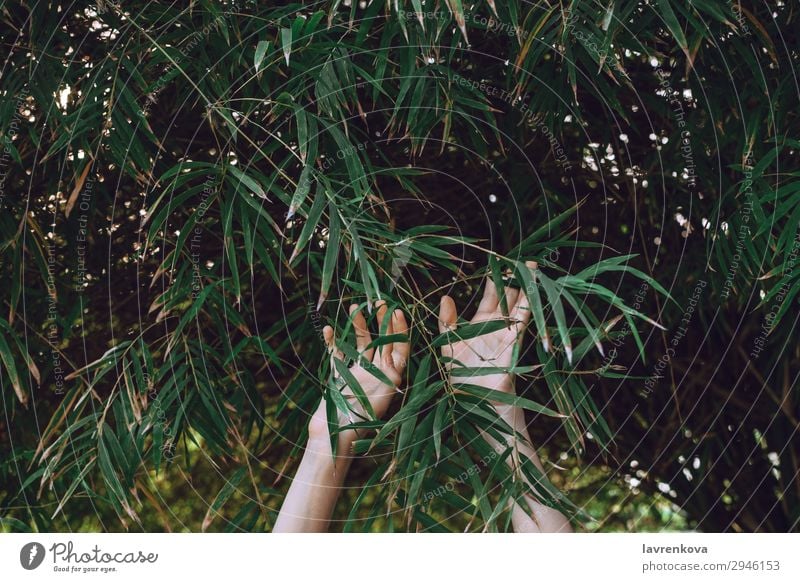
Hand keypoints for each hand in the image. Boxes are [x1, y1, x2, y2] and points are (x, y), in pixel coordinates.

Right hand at [309, 301, 408, 438]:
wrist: (332, 440)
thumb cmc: (358, 424)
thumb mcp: (379, 400)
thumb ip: (387, 381)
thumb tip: (397, 364)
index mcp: (392, 379)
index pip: (400, 349)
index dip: (400, 330)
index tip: (396, 312)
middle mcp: (378, 374)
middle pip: (383, 341)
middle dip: (381, 321)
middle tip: (379, 301)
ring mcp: (358, 373)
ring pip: (361, 344)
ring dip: (358, 326)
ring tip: (354, 307)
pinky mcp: (340, 376)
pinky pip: (337, 354)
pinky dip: (334, 341)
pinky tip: (330, 329)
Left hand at [438, 261, 536, 394]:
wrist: (473, 401)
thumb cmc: (459, 376)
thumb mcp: (448, 345)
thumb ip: (447, 322)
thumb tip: (446, 297)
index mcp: (480, 323)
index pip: (491, 296)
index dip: (495, 280)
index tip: (498, 261)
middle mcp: (497, 327)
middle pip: (509, 298)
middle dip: (515, 279)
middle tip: (522, 260)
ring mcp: (507, 336)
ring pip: (519, 308)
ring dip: (526, 290)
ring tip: (533, 270)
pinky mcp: (512, 348)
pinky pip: (521, 327)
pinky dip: (527, 312)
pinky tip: (532, 296)